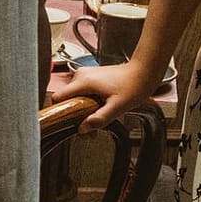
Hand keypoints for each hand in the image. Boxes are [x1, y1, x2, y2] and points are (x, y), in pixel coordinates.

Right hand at [49, 60, 164, 132]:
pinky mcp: (90, 77)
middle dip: (74, 114)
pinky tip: (99, 107)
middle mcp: (81, 76)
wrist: (143, 73)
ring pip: (73, 96)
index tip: (69, 122)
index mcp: (84, 82)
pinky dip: (86, 102)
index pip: (57, 97)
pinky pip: (81, 92)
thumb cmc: (133, 86)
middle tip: (89, 125)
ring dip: (81, 109)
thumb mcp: (117, 107)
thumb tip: (83, 129)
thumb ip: (99, 119)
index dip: (60, 112)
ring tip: (97, 115)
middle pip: (66, 99)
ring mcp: (85, 75)